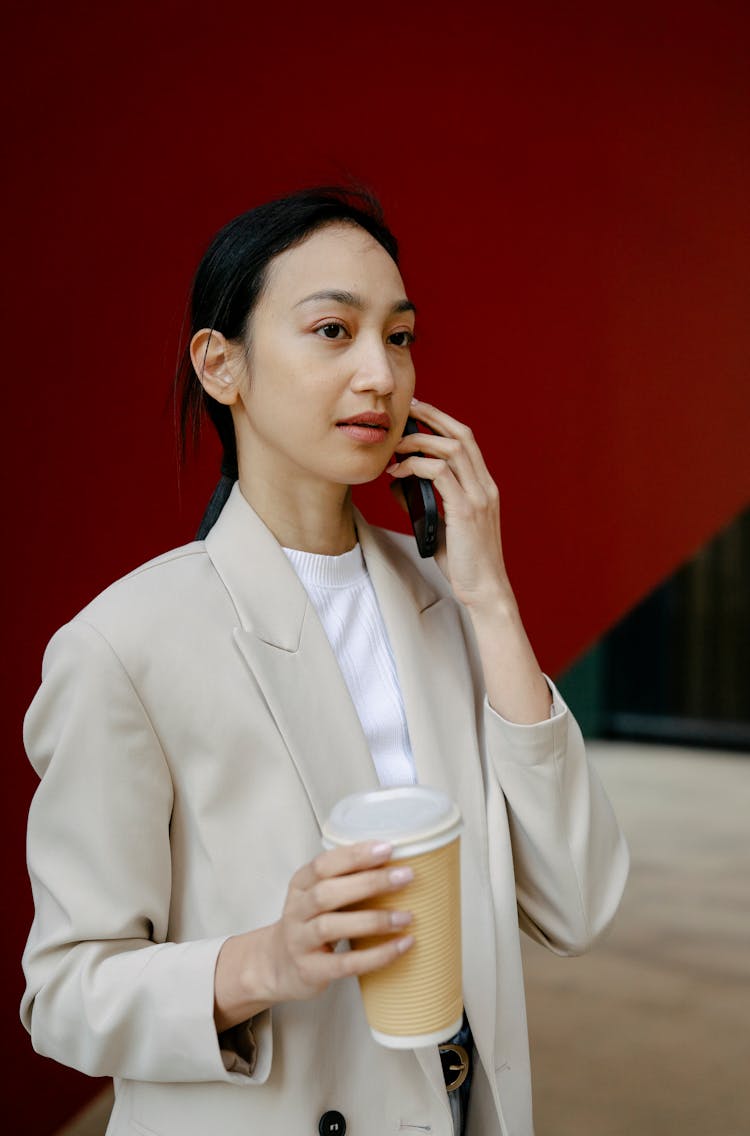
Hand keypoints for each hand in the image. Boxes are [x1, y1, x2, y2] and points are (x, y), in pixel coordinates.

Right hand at [264, 841, 413, 1002]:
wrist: (278, 966)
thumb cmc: (310, 923)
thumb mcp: (319, 895)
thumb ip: (347, 879)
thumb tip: (397, 865)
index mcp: (301, 885)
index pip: (323, 864)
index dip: (354, 855)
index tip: (387, 849)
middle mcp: (297, 910)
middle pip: (327, 892)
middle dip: (369, 882)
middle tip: (405, 877)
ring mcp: (300, 941)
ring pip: (332, 926)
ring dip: (373, 920)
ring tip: (406, 917)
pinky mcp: (311, 970)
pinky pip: (345, 963)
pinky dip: (376, 955)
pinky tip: (401, 946)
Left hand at [388, 398, 510, 610]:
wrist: (485, 591)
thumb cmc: (465, 563)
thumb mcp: (443, 526)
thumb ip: (426, 502)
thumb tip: (398, 485)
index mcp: (484, 487)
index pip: (467, 441)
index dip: (443, 421)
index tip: (418, 411)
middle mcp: (485, 487)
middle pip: (461, 435)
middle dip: (432, 416)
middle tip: (407, 410)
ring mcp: (478, 497)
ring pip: (451, 450)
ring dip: (420, 441)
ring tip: (395, 446)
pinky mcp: (466, 511)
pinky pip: (440, 474)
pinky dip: (417, 467)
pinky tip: (398, 473)